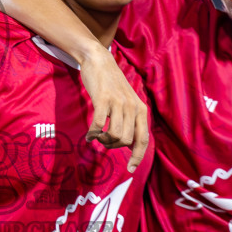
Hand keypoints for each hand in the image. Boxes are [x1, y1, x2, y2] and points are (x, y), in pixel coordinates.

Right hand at [80, 46, 149, 172]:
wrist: (99, 61)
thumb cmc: (112, 84)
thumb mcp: (128, 101)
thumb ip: (131, 120)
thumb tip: (129, 144)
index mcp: (141, 110)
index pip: (143, 140)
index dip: (137, 157)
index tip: (130, 169)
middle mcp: (132, 107)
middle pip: (126, 141)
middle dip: (113, 146)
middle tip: (104, 141)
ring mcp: (118, 103)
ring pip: (114, 135)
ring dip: (103, 140)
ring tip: (97, 136)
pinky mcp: (103, 99)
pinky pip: (98, 125)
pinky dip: (92, 134)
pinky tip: (89, 135)